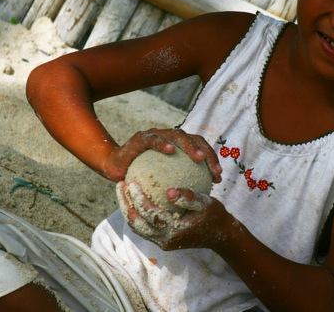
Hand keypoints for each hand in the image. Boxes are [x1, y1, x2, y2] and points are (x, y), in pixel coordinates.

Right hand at [103, 128, 222, 182]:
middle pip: (194, 139)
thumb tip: (203, 198)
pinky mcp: (140, 137)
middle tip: (213, 170)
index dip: (212, 160)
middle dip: (207, 153)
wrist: (115, 169)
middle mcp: (169, 137)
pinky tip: (170, 150)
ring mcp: (156, 135)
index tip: (218, 177)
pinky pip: (153, 139)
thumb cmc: (142, 179)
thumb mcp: (164, 184)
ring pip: (177, 135)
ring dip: (190, 146)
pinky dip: (162, 142)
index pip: (200, 148)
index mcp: (179, 147)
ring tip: (198, 158)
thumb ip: (180, 185)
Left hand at [116, 181, 232, 250]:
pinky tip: (135, 198)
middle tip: (120, 184)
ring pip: (137, 227)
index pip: (149, 214)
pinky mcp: (161, 240)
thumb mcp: (206, 203)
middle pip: (136, 223)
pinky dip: (137, 214)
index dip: (138, 198)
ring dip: (128, 209)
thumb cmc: (214, 215)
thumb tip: (170, 191)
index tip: (131, 181)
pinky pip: (143, 227)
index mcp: (173, 230)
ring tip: (123, 191)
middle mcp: (164, 239)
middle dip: (125, 204)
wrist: (220, 235)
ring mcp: (161, 242)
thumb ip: (189, 198)